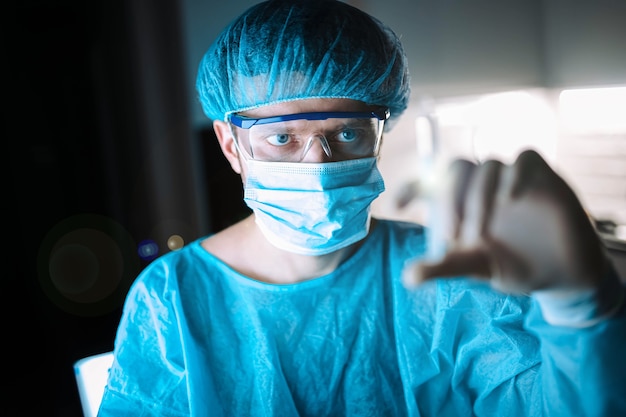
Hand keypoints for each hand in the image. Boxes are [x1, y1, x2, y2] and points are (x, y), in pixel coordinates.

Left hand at [404, 149, 608, 293]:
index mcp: (462, 203)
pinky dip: (515, 175)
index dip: (411, 187)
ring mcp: (512, 178)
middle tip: (454, 236)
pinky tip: (511, 199)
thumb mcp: (478, 268)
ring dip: (478, 198)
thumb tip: (409, 278)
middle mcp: (483, 185)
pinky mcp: (544, 177)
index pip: (431, 182)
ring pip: (487, 165)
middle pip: (457, 168)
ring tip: (479, 236)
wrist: (563, 276)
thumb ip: (446, 268)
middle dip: (450, 199)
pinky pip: (526, 158)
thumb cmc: (515, 267)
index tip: (396, 206)